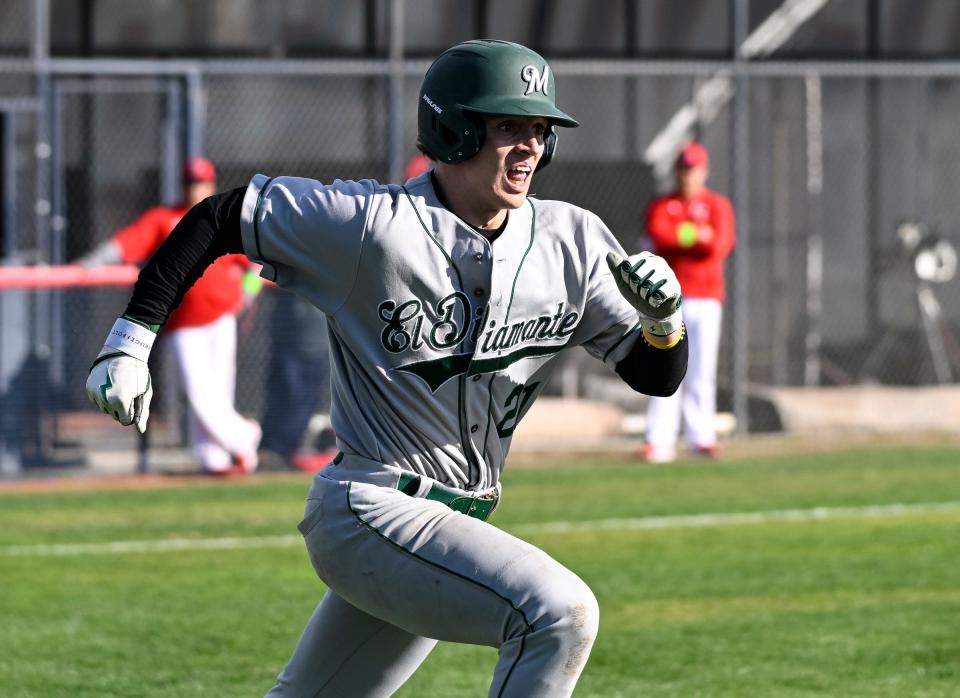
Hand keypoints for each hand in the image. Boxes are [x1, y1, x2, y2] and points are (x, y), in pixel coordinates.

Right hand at [85, 318, 156, 432]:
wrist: (123, 353)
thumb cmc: (138, 374)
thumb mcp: (144, 393)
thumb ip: (142, 413)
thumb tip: (140, 430)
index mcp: (120, 401)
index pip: (124, 420)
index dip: (131, 413)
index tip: (134, 403)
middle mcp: (105, 398)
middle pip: (113, 415)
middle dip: (121, 409)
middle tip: (128, 393)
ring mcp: (95, 393)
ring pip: (104, 409)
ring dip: (111, 403)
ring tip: (120, 388)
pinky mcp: (89, 387)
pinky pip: (96, 400)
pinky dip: (103, 397)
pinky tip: (110, 386)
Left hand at [606, 251, 682, 338]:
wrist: (654, 310)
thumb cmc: (638, 292)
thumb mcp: (624, 282)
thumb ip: (617, 268)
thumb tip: (609, 255)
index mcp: (645, 257)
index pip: (628, 264)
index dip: (626, 277)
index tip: (630, 282)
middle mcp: (658, 262)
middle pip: (637, 274)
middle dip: (634, 287)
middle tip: (639, 291)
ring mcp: (668, 273)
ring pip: (648, 285)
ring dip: (643, 295)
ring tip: (647, 295)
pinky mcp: (674, 286)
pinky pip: (659, 294)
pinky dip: (653, 301)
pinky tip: (655, 301)